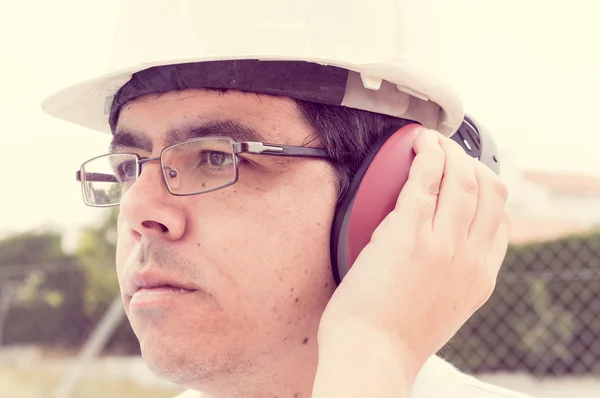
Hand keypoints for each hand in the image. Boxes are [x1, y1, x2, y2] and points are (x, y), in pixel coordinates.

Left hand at [317, 128, 509, 383]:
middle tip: (449, 153)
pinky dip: (426, 154)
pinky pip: (426, 179)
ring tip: (431, 142)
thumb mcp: (441, 309)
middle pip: (490, 191)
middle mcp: (470, 256)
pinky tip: (418, 144)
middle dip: (472, 163)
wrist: (371, 355)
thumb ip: (451, 278)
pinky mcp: (409, 233)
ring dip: (448, 152)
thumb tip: (443, 255)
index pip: (501, 221)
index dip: (488, 192)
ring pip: (462, 178)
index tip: (470, 179)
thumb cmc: (394, 336)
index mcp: (480, 277)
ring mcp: (442, 243)